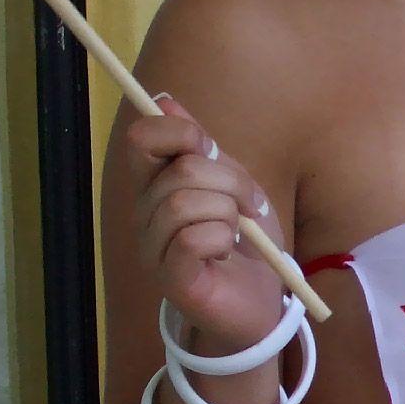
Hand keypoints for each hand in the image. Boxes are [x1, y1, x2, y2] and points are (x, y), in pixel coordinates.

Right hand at [125, 95, 285, 351]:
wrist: (261, 303)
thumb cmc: (248, 243)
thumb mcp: (233, 184)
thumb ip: (201, 148)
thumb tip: (165, 99)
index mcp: (157, 186)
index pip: (142, 138)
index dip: (181, 133)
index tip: (212, 148)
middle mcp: (145, 215)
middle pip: (179, 170)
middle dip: (229, 180)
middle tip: (249, 205)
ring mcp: (154, 249)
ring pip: (184, 203)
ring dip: (228, 213)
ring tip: (239, 233)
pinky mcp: (172, 279)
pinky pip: (192, 239)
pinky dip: (223, 238)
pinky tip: (229, 252)